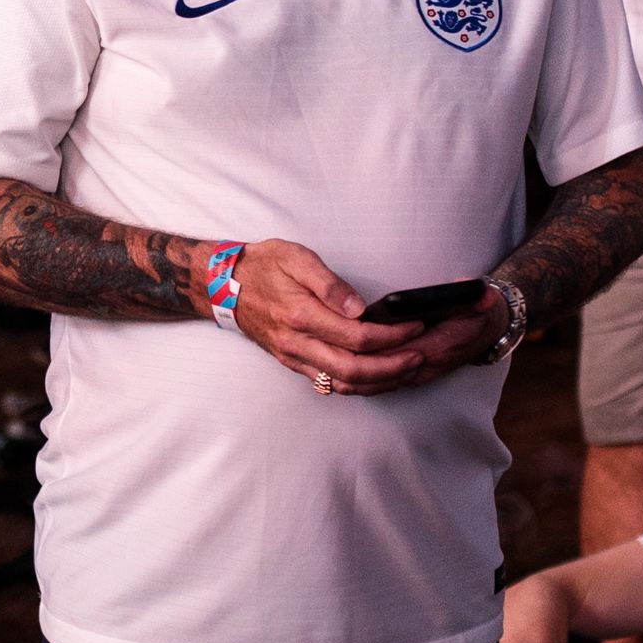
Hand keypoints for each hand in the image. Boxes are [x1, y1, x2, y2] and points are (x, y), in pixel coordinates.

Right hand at [222, 237, 438, 392]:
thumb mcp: (295, 258)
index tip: (414, 325)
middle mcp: (297, 342)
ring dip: (379, 381)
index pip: (358, 337)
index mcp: (301, 315)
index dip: (392, 336)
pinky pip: (327, 383)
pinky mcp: (292, 362)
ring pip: (343, 383)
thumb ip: (329, 284)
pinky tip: (376, 375)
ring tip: (405, 368)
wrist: (223, 285)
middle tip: (419, 355)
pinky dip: (357, 384)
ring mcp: (294, 356)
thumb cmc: (262, 265)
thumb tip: (359, 308)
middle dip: (393, 367)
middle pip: (354, 369)